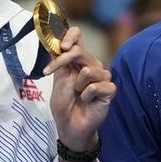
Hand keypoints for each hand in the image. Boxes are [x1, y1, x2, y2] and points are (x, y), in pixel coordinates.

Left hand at [45, 26, 114, 157]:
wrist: (70, 126)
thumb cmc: (64, 104)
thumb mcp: (58, 79)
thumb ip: (59, 61)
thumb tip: (54, 42)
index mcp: (78, 60)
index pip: (78, 36)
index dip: (70, 35)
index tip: (62, 45)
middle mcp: (92, 65)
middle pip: (80, 52)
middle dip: (62, 61)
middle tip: (50, 72)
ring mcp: (102, 77)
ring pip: (88, 70)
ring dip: (77, 86)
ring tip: (79, 95)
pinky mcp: (110, 90)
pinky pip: (96, 86)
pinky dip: (87, 96)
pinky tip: (88, 102)